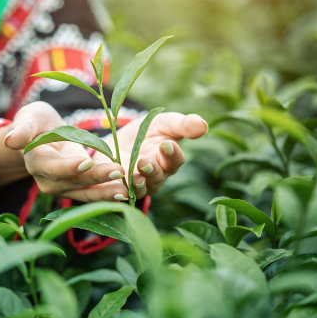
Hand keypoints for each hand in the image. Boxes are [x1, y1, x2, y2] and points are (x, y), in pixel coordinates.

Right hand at [0, 101, 128, 201]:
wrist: (42, 135)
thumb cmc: (36, 122)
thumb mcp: (29, 118)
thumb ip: (22, 129)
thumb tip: (11, 140)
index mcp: (35, 163)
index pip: (52, 169)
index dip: (69, 167)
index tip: (87, 160)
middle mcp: (48, 181)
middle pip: (73, 183)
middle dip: (96, 179)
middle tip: (118, 171)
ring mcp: (64, 188)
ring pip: (86, 194)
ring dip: (106, 192)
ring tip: (127, 189)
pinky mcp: (78, 189)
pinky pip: (94, 194)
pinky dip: (110, 194)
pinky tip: (129, 192)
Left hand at [91, 112, 207, 199]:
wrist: (116, 141)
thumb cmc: (147, 131)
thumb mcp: (163, 122)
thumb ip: (182, 124)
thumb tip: (203, 125)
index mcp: (168, 160)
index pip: (175, 160)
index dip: (172, 154)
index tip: (166, 144)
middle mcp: (155, 177)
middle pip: (157, 178)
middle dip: (151, 171)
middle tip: (144, 162)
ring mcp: (137, 186)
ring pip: (139, 189)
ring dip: (135, 184)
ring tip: (131, 177)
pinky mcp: (116, 189)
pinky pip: (117, 195)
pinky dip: (115, 192)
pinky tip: (114, 188)